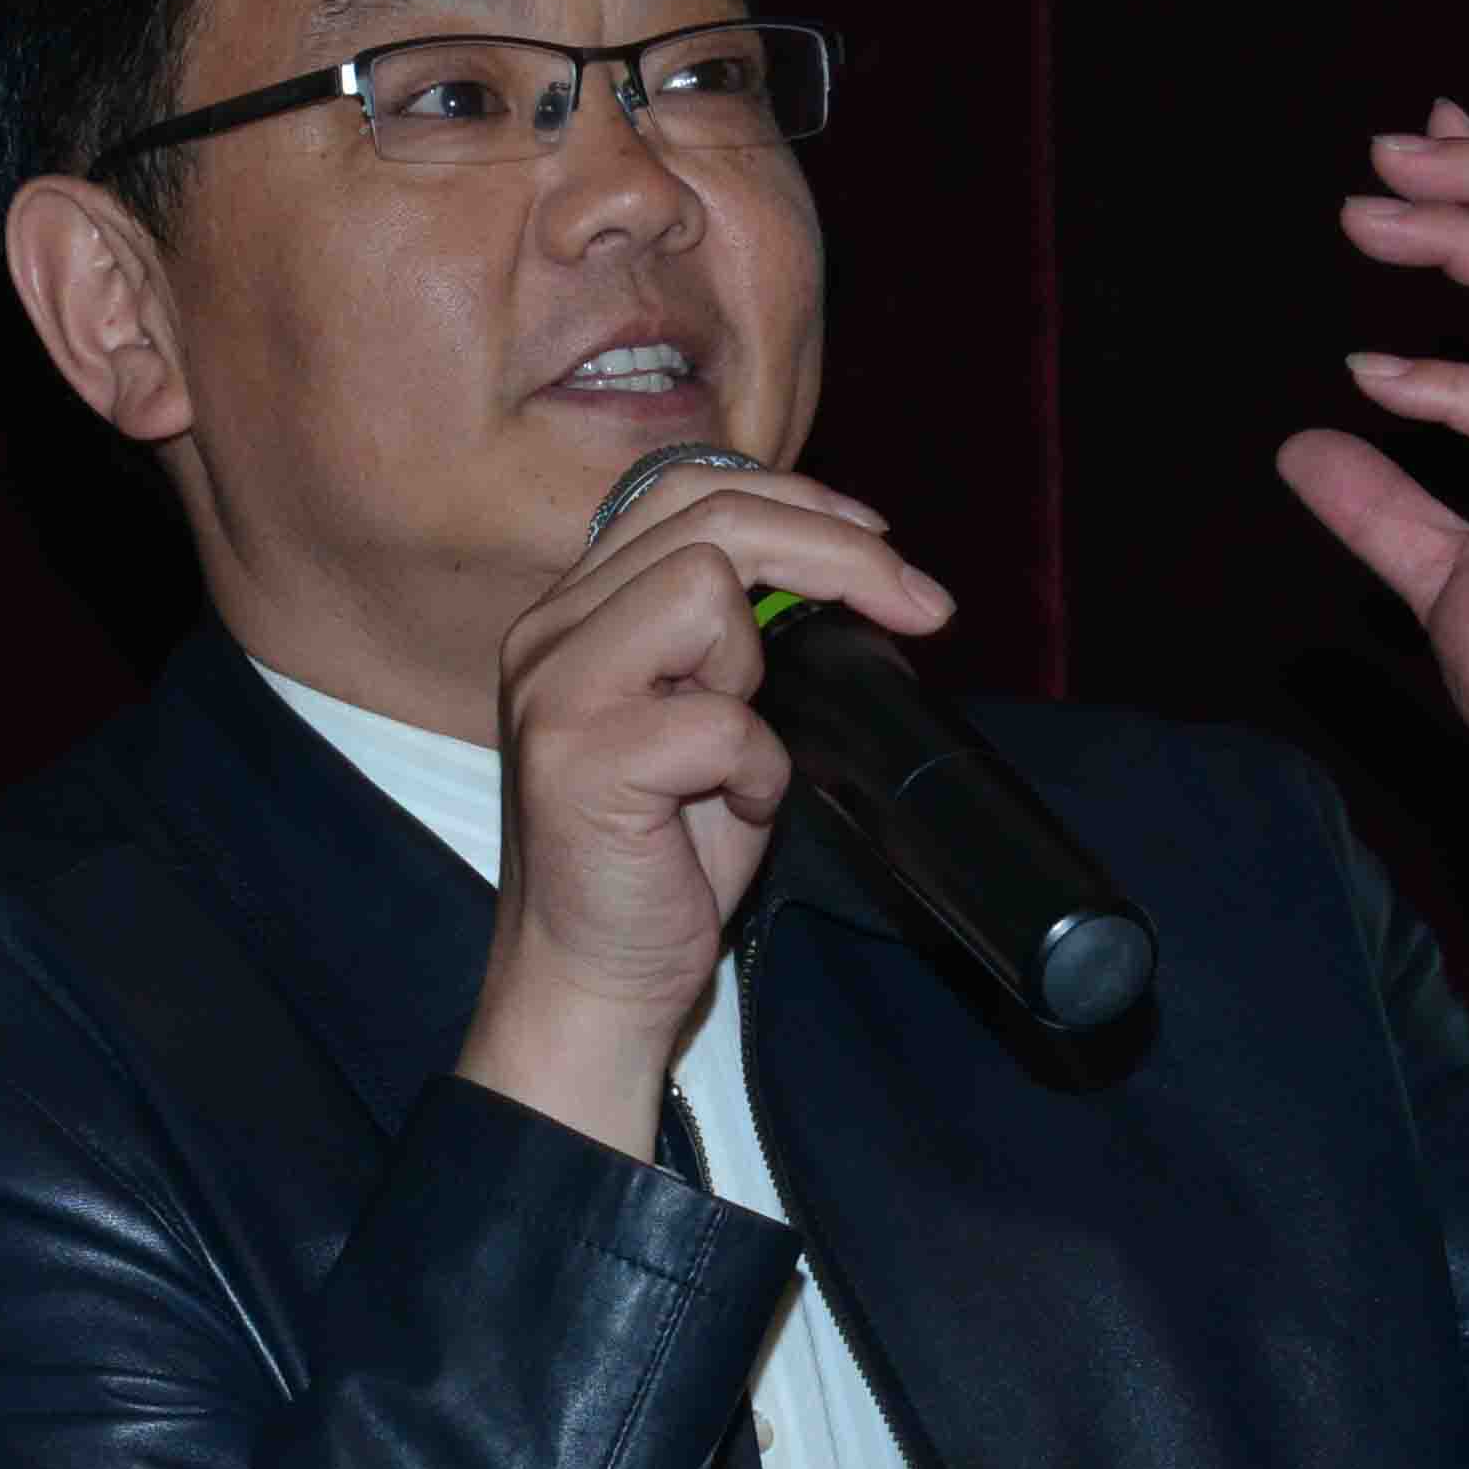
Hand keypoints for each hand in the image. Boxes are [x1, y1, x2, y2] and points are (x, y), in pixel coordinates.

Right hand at [459, 470, 951, 1159]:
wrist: (594, 979)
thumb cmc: (659, 860)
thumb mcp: (705, 721)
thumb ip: (734, 639)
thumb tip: (847, 572)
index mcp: (576, 611)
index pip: (687, 489)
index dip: (800, 502)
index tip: (883, 550)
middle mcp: (550, 632)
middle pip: (710, 516)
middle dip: (838, 550)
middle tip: (918, 607)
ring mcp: (557, 690)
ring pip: (704, 587)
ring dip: (761, 669)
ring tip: (745, 746)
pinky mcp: (582, 758)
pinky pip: (722, 721)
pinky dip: (759, 771)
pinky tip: (732, 811)